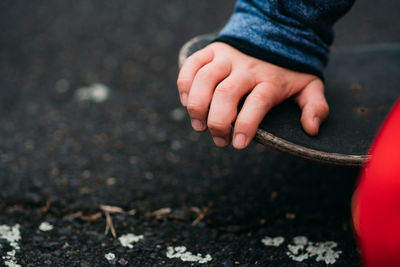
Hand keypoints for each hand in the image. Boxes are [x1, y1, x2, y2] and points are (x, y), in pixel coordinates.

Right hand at [177, 42, 328, 149]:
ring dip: (196, 106)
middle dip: (217, 122)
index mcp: (271, 80)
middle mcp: (247, 68)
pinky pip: (192, 65)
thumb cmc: (289, 68)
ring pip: (205, 80)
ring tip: (199, 126)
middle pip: (226, 94)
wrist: (275, 30)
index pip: (258, 103)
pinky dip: (184, 84)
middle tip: (219, 141)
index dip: (246, 125)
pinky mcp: (212, 50)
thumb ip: (315, 106)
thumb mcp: (310, 85)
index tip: (238, 145)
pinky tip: (186, 102)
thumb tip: (311, 130)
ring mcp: (227, 57)